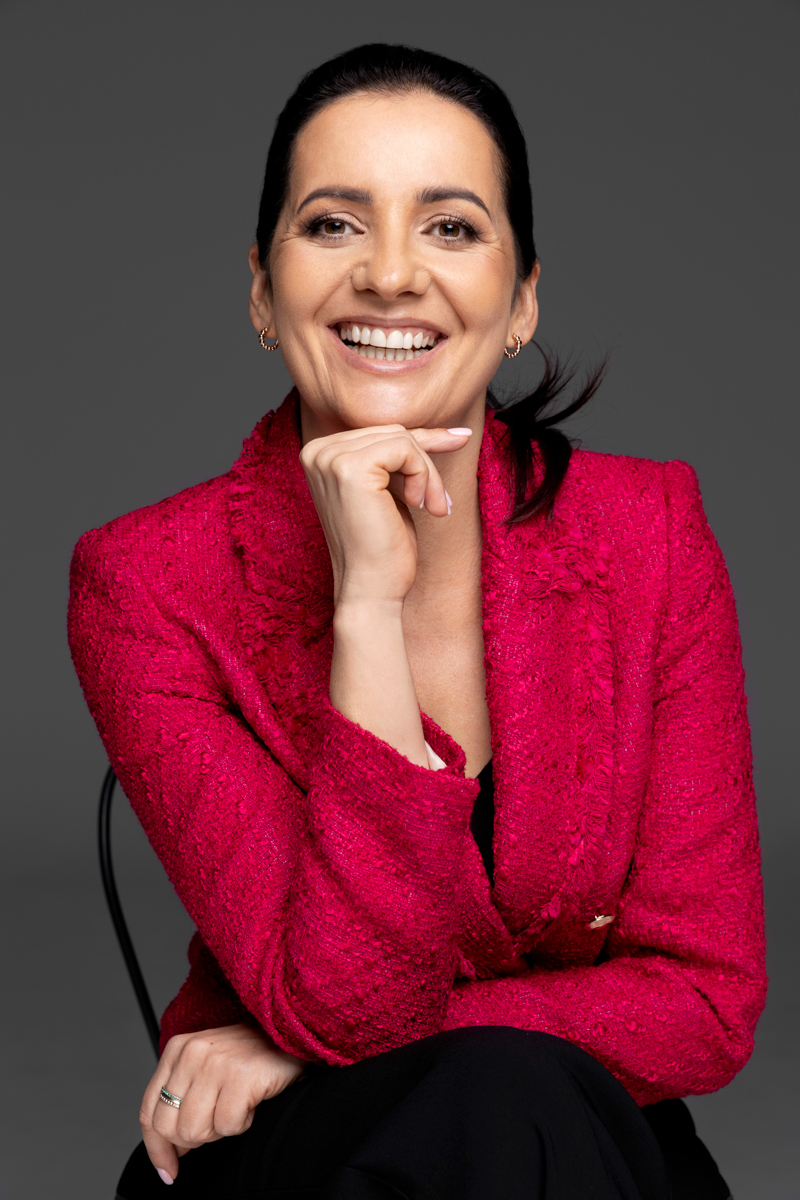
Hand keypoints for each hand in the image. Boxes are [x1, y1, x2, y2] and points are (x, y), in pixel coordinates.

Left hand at [139, 1023, 305, 1183]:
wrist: (290, 1036)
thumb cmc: (247, 1058)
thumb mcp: (204, 1068)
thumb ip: (180, 1100)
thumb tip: (167, 1152)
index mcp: (177, 1049)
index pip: (149, 1112)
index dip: (156, 1149)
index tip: (168, 1170)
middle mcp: (192, 1052)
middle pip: (170, 1128)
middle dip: (193, 1139)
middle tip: (217, 1122)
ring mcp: (216, 1063)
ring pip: (195, 1131)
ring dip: (219, 1130)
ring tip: (235, 1106)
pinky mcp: (241, 1076)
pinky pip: (228, 1126)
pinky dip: (242, 1123)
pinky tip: (251, 1102)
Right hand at [300, 425, 470, 606]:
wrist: (371, 590)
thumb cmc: (383, 548)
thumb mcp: (394, 491)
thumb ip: (403, 458)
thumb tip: (454, 431)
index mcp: (319, 455)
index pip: (381, 434)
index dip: (423, 444)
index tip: (460, 438)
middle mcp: (317, 452)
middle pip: (393, 432)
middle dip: (427, 465)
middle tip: (440, 504)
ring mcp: (330, 459)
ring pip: (403, 439)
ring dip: (428, 475)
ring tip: (433, 508)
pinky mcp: (350, 468)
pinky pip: (406, 448)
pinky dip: (424, 476)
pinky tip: (418, 505)